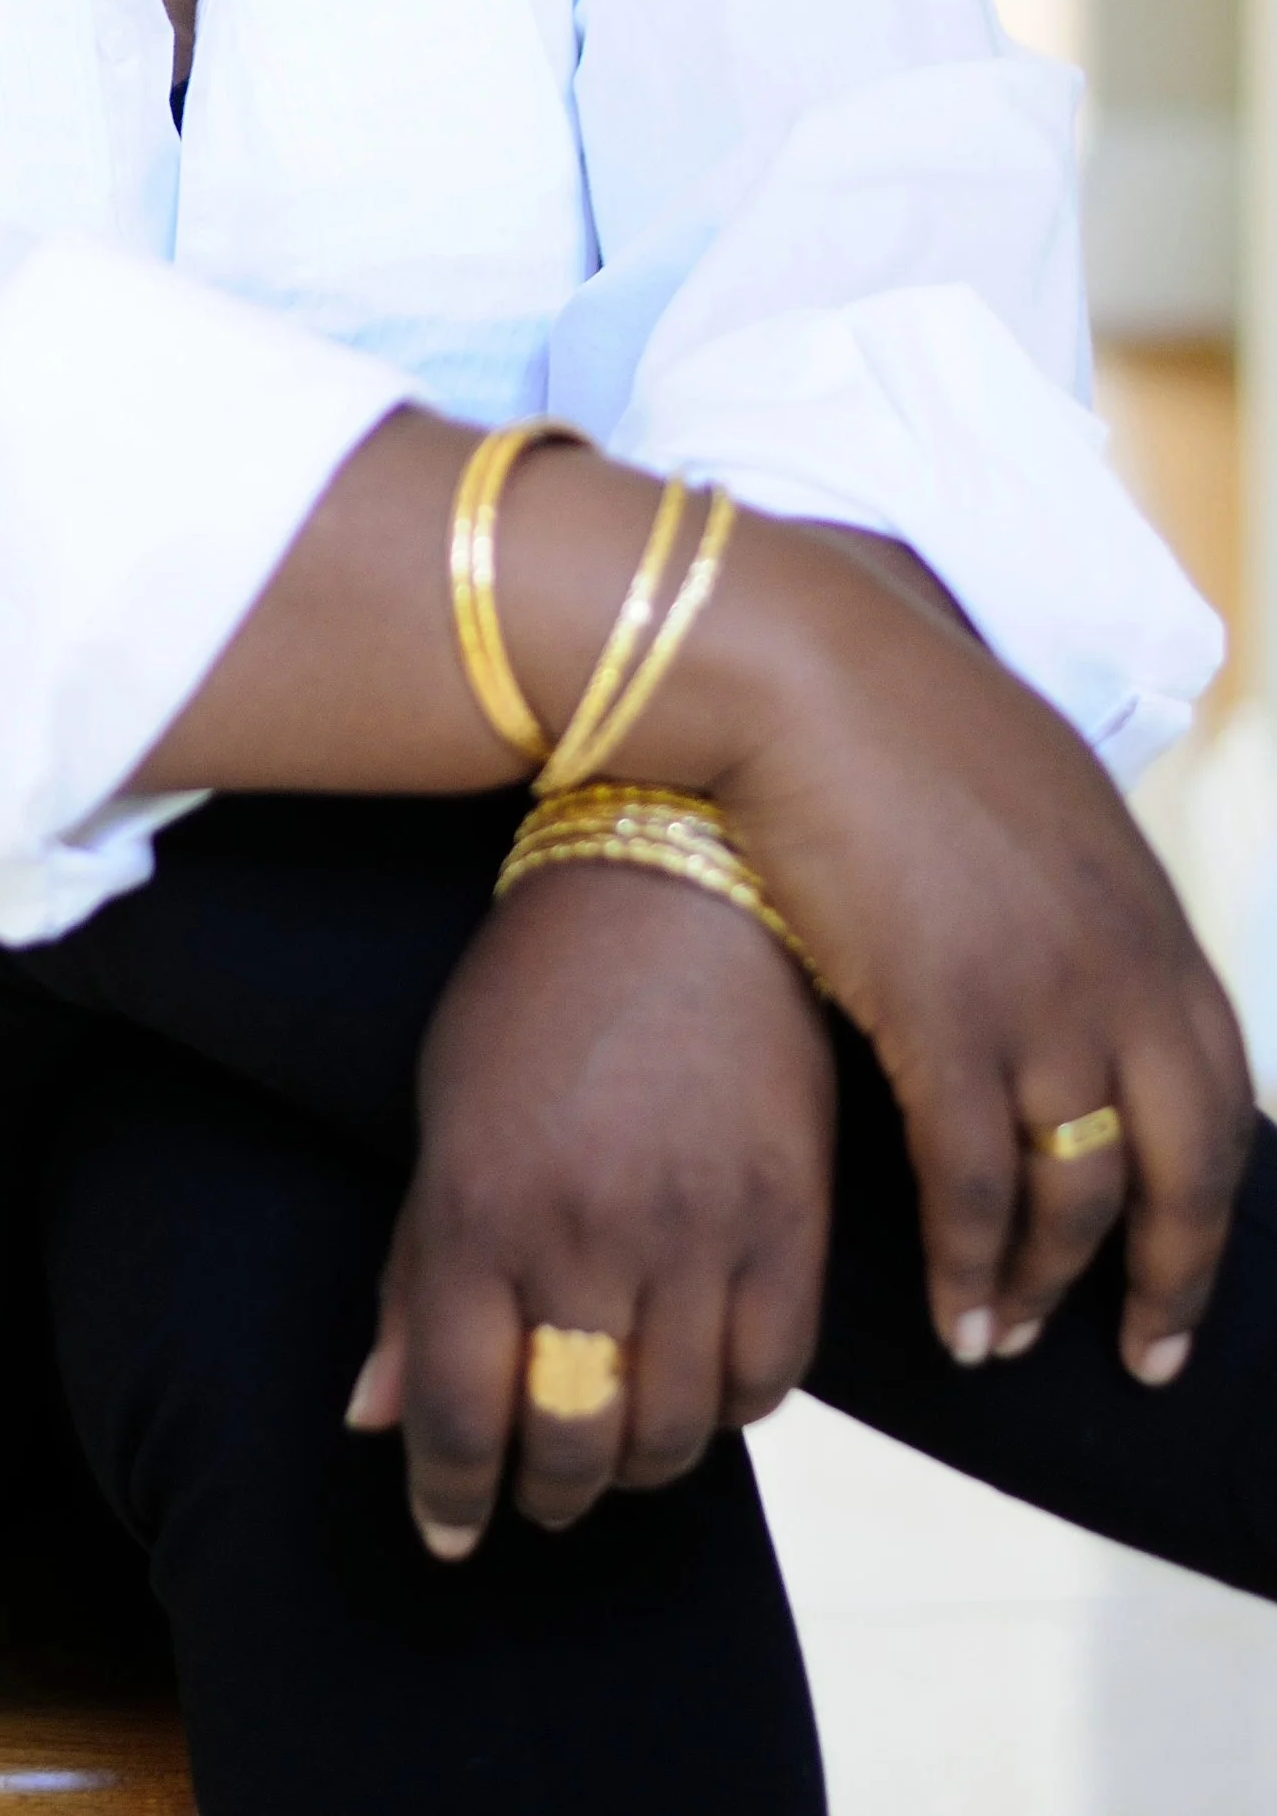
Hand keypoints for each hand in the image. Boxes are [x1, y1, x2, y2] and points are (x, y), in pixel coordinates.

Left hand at [347, 857, 833, 1554]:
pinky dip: (731, 1408)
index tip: (448, 1528)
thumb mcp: (447, 1112)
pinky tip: (698, 1380)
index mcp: (482, 1204)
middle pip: (572, 1444)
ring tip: (617, 1442)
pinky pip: (770, 1380)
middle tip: (539, 1486)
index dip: (449, 1495)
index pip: (459, 1414)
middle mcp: (587, 1232)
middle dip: (546, 1491)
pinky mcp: (789, 1219)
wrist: (674, 884)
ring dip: (639, 1464)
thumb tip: (374, 1416)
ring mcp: (697, 1230)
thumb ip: (415, 1270)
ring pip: (676, 1434)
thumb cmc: (534, 994)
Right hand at [706, 522, 1256, 1387]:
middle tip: (1144, 1356)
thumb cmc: (895, 718)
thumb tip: (1077, 956)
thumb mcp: (1037, 800)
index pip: (1225, 1092)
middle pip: (1186, 1165)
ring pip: (1078, 1194)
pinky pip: (975, 1187)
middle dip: (1171, 1278)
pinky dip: (971, 1266)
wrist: (806, 673)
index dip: (1212, 1196)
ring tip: (1003, 1338)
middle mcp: (1121, 968)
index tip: (1187, 1267)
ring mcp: (1040, 997)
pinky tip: (953, 1315)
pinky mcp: (944, 1018)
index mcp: (1150, 914)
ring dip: (1045, 1286)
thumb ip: (1077, 894)